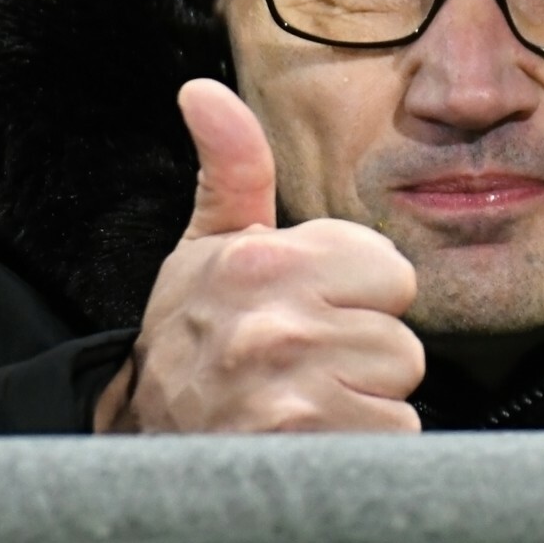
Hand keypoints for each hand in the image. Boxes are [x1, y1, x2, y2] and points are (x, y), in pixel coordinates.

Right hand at [92, 79, 423, 432]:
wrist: (142, 450)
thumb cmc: (190, 340)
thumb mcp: (206, 248)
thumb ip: (230, 169)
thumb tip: (204, 90)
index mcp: (261, 263)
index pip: (391, 271)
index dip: (358, 294)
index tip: (309, 309)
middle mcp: (277, 327)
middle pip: (401, 333)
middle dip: (362, 350)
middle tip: (302, 362)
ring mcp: (294, 396)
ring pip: (399, 383)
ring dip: (364, 398)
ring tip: (303, 398)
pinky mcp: (313, 452)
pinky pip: (394, 434)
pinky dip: (364, 440)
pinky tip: (313, 436)